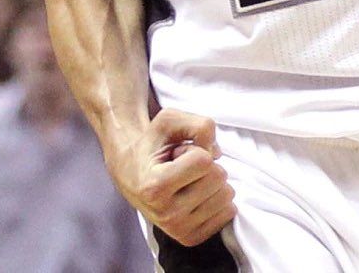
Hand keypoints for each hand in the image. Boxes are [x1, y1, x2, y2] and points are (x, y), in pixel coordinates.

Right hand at [115, 109, 234, 246]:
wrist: (131, 173)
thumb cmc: (152, 146)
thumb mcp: (169, 120)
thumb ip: (199, 125)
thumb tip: (218, 153)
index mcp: (155, 186)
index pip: (204, 160)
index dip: (194, 149)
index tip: (175, 155)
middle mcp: (166, 213)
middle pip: (218, 178)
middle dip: (205, 165)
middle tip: (182, 168)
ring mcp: (178, 229)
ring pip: (227, 196)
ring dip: (211, 182)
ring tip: (186, 182)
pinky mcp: (190, 238)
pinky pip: (228, 213)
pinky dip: (217, 199)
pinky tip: (195, 196)